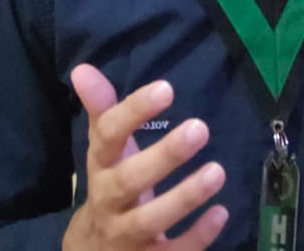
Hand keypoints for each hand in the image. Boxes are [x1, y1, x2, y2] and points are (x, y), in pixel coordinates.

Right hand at [63, 64, 227, 249]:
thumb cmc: (111, 186)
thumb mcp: (104, 150)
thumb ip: (102, 109)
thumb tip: (82, 68)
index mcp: (101, 166)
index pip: (109, 136)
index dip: (133, 111)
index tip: (166, 88)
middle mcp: (109, 201)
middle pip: (130, 180)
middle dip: (164, 156)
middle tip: (200, 128)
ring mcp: (127, 235)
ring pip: (151, 220)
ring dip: (184, 197)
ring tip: (217, 171)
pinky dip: (197, 236)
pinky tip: (221, 213)